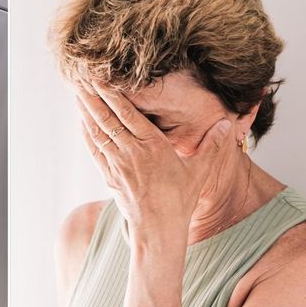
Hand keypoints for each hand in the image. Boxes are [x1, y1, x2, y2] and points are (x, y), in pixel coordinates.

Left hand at [74, 80, 233, 231]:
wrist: (158, 229)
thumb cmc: (180, 200)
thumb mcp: (200, 171)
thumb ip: (212, 145)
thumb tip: (228, 124)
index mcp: (153, 146)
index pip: (129, 114)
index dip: (113, 95)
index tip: (102, 78)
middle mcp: (131, 153)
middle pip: (108, 119)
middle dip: (93, 96)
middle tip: (81, 77)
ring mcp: (117, 164)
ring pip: (98, 132)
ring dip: (86, 111)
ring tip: (78, 92)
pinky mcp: (109, 176)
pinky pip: (94, 149)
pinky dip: (87, 133)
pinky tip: (82, 121)